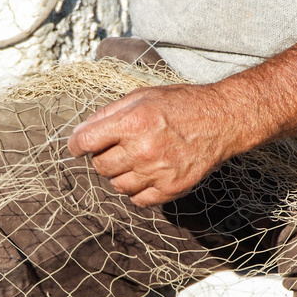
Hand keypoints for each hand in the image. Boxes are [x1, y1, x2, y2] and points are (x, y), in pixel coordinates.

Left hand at [66, 85, 249, 207]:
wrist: (221, 120)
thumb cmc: (181, 105)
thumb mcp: (143, 96)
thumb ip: (109, 113)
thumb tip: (81, 132)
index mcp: (132, 123)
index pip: (85, 142)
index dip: (75, 145)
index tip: (77, 146)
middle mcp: (142, 149)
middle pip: (100, 166)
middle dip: (102, 156)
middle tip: (117, 148)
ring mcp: (157, 172)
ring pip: (117, 185)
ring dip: (120, 174)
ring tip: (135, 161)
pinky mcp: (171, 189)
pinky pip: (138, 200)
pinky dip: (137, 190)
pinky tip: (147, 175)